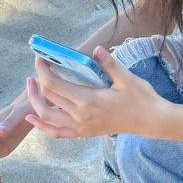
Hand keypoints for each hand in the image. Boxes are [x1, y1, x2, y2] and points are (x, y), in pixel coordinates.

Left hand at [24, 46, 164, 139]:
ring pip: (47, 117)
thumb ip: (109, 64)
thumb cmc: (140, 98)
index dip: (43, 70)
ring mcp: (81, 127)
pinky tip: (32, 118)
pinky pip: (57, 133)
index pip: (54, 85)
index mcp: (89, 100)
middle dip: (37, 81)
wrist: (150, 120)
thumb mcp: (126, 78)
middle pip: (47, 99)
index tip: (40, 57)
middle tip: (38, 65)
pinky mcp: (84, 133)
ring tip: (32, 86)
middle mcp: (80, 116)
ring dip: (35, 101)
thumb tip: (97, 49)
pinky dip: (42, 126)